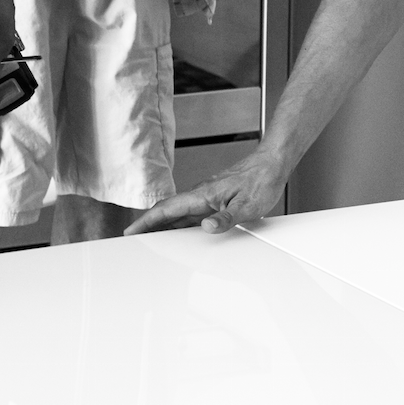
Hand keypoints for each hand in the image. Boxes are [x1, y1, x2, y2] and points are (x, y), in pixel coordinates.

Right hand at [125, 147, 286, 234]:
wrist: (273, 164)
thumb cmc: (261, 180)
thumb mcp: (246, 206)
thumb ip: (225, 219)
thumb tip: (207, 227)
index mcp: (203, 194)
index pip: (167, 209)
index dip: (146, 221)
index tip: (130, 231)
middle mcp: (201, 194)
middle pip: (168, 212)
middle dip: (149, 226)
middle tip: (134, 240)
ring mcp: (207, 197)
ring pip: (179, 213)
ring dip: (163, 225)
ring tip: (151, 240)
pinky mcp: (215, 199)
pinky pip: (192, 214)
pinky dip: (180, 224)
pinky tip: (181, 232)